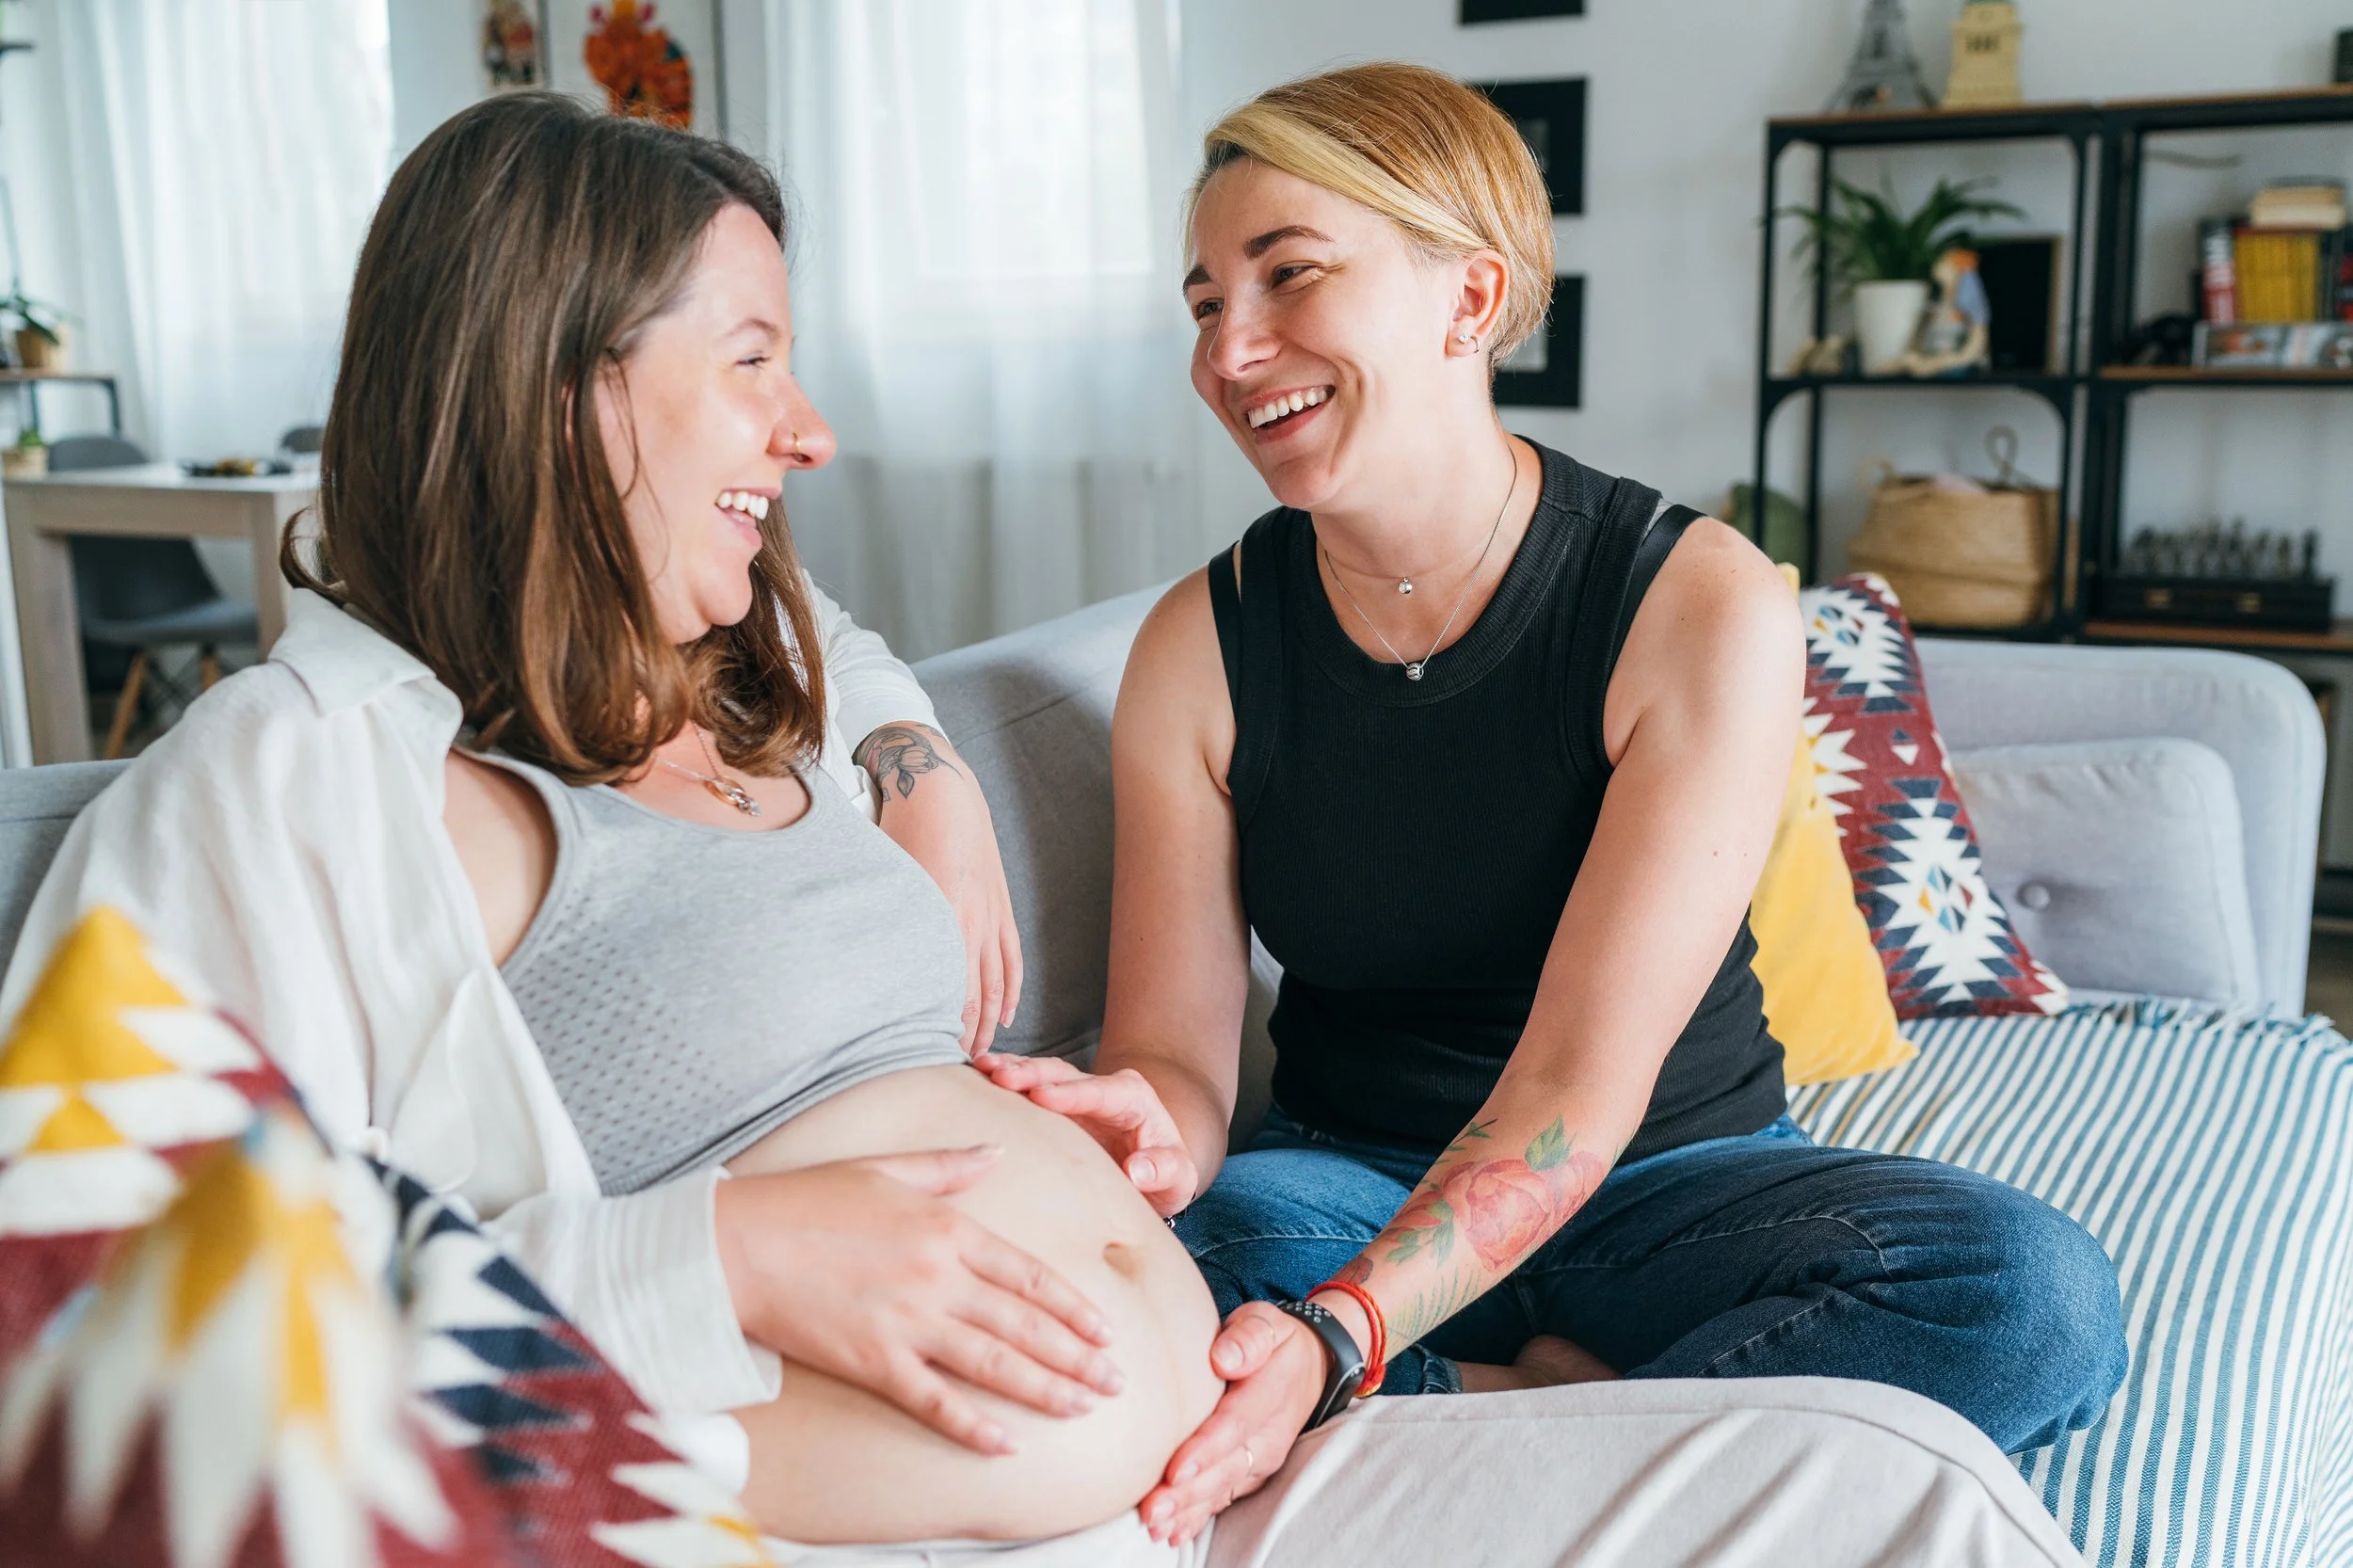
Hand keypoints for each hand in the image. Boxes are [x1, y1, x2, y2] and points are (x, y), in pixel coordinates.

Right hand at [713, 1145, 1120, 1454]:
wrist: (737, 1244)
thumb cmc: (809, 1200)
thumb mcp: (887, 1167)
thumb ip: (949, 1165)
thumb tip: (997, 1151)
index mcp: (947, 1227)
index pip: (1028, 1274)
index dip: (1072, 1306)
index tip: (1106, 1329)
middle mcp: (938, 1277)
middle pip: (1024, 1324)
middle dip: (1076, 1356)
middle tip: (1116, 1381)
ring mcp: (907, 1323)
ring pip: (994, 1364)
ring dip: (1045, 1389)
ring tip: (1084, 1408)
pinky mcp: (873, 1362)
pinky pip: (934, 1401)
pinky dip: (973, 1425)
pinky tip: (1007, 1445)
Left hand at [862, 724, 1024, 1054]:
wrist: (938, 785)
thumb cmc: (898, 828)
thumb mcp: (884, 880)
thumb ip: (885, 928)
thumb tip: (868, 976)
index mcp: (941, 918)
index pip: (946, 993)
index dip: (941, 1032)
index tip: (927, 1060)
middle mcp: (972, 921)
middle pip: (975, 996)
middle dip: (966, 1039)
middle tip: (954, 1072)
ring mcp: (992, 914)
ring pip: (998, 982)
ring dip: (990, 1022)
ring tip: (981, 1055)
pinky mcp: (1001, 904)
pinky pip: (1012, 957)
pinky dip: (1012, 990)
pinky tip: (1007, 1014)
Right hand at [970, 1052, 1199, 1216]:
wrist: (1153, 1169)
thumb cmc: (1165, 1172)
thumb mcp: (1178, 1178)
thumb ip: (1164, 1171)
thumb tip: (1139, 1170)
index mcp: (1133, 1099)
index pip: (1102, 1093)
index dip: (1073, 1094)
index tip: (1043, 1097)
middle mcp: (1101, 1088)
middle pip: (1064, 1075)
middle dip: (1032, 1073)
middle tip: (999, 1075)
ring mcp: (1074, 1093)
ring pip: (1041, 1074)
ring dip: (1011, 1069)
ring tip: (980, 1067)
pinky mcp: (1053, 1103)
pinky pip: (1026, 1086)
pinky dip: (1003, 1078)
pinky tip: (975, 1075)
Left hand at [1140, 1301, 1325, 1545]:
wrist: (1312, 1365)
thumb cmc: (1275, 1340)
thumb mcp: (1267, 1322)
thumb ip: (1248, 1337)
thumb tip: (1224, 1357)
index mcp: (1269, 1394)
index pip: (1234, 1425)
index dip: (1205, 1450)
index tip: (1175, 1470)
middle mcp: (1268, 1434)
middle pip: (1225, 1468)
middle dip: (1188, 1493)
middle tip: (1152, 1511)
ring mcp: (1262, 1458)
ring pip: (1224, 1488)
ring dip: (1189, 1510)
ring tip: (1157, 1527)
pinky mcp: (1252, 1471)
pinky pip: (1226, 1496)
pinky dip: (1201, 1516)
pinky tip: (1175, 1532)